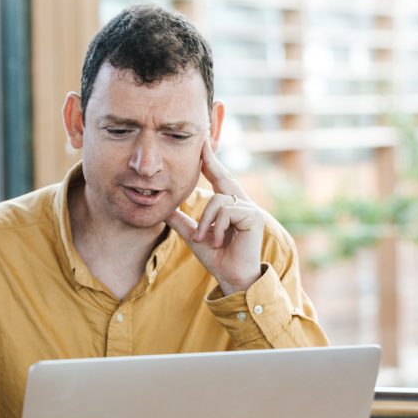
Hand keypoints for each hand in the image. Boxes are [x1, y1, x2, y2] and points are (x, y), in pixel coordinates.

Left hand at [165, 138, 263, 294]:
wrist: (231, 276)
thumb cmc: (217, 257)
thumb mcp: (194, 235)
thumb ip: (181, 221)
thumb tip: (163, 210)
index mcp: (229, 205)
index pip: (218, 178)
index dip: (210, 161)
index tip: (203, 143)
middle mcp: (241, 202)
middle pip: (223, 176)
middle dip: (211, 160)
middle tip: (201, 141)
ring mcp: (249, 208)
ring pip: (217, 201)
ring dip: (206, 223)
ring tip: (206, 240)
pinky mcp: (253, 216)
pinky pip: (225, 211)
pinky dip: (216, 228)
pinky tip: (219, 241)